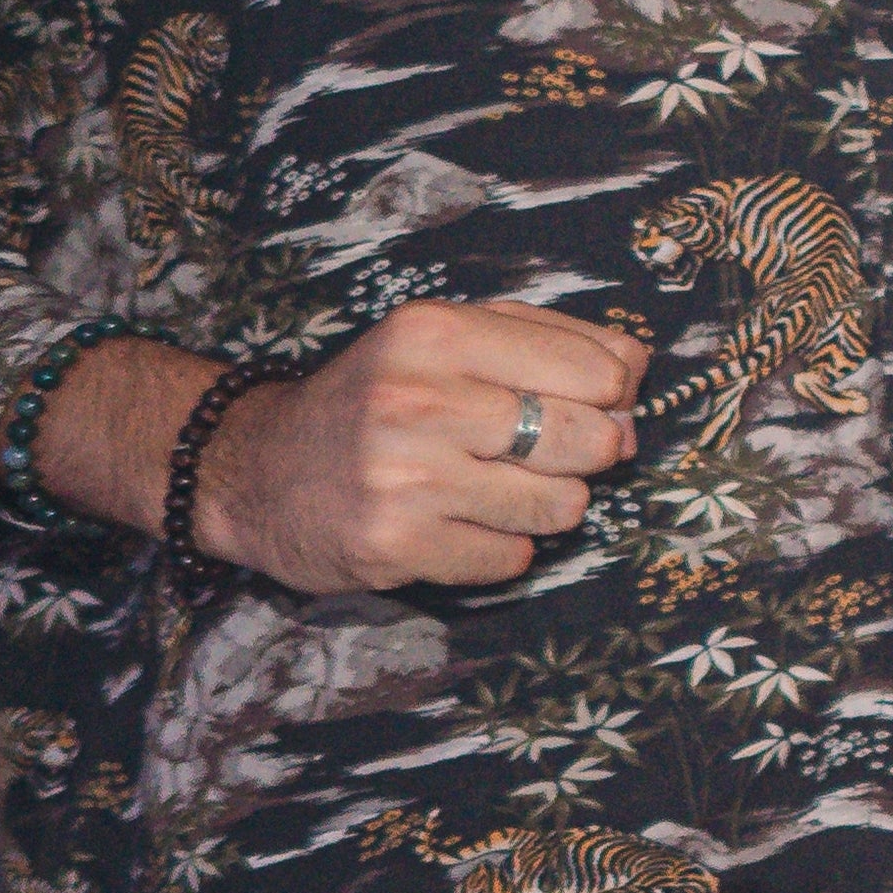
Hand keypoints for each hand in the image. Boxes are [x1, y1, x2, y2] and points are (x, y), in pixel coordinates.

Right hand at [207, 300, 648, 596]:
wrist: (253, 469)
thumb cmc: (376, 399)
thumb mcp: (444, 340)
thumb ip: (547, 342)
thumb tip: (638, 378)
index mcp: (436, 333)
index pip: (602, 370)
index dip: (611, 396)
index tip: (580, 403)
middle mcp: (418, 401)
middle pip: (593, 441)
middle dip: (585, 455)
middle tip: (537, 453)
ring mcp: (404, 478)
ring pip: (564, 507)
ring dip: (543, 506)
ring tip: (487, 488)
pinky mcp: (396, 546)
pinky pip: (513, 559)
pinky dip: (499, 548)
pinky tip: (452, 523)